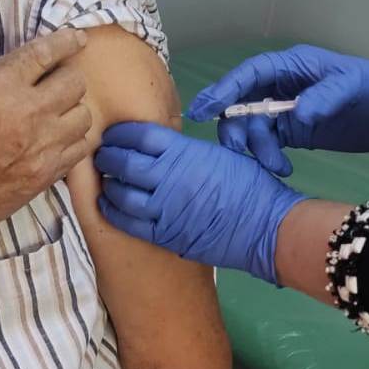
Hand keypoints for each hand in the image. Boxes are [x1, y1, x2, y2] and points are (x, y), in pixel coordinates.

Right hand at [0, 29, 92, 268]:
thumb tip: (17, 66)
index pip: (45, 54)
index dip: (66, 41)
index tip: (77, 38)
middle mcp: (26, 116)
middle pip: (75, 82)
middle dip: (66, 75)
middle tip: (52, 80)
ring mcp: (41, 148)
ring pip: (83, 116)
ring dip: (71, 108)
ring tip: (52, 112)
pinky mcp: (46, 175)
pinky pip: (79, 148)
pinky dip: (70, 138)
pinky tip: (52, 138)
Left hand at [95, 123, 305, 283]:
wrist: (267, 227)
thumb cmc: (250, 187)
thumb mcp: (219, 154)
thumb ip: (187, 151)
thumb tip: (164, 148)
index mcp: (185, 152)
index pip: (139, 135)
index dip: (120, 133)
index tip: (112, 135)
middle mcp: (169, 177)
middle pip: (123, 162)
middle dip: (107, 157)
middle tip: (102, 156)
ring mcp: (165, 208)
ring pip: (121, 193)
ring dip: (108, 185)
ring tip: (107, 181)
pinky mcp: (165, 234)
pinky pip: (127, 222)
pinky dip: (112, 211)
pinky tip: (107, 205)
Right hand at [187, 45, 368, 175]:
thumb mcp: (352, 87)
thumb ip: (323, 98)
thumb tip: (295, 115)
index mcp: (289, 67)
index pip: (248, 75)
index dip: (223, 91)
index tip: (205, 110)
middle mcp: (279, 87)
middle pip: (240, 105)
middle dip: (235, 129)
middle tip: (239, 152)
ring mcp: (283, 110)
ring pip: (250, 129)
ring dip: (256, 149)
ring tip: (277, 166)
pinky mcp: (290, 131)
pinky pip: (265, 144)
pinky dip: (268, 158)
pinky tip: (283, 169)